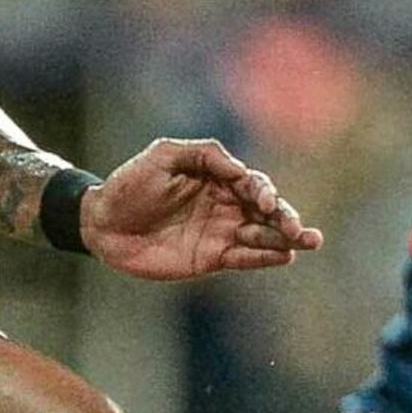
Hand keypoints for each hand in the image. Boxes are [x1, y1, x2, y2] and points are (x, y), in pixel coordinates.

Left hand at [82, 138, 325, 281]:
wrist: (103, 224)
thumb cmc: (130, 185)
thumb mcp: (163, 155)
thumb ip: (203, 154)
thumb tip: (240, 170)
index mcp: (217, 177)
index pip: (252, 183)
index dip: (263, 191)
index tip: (264, 200)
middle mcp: (225, 205)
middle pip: (267, 210)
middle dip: (287, 217)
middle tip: (300, 228)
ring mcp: (220, 232)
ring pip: (262, 235)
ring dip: (287, 239)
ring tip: (309, 241)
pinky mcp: (211, 258)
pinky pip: (244, 257)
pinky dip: (264, 257)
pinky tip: (284, 257)